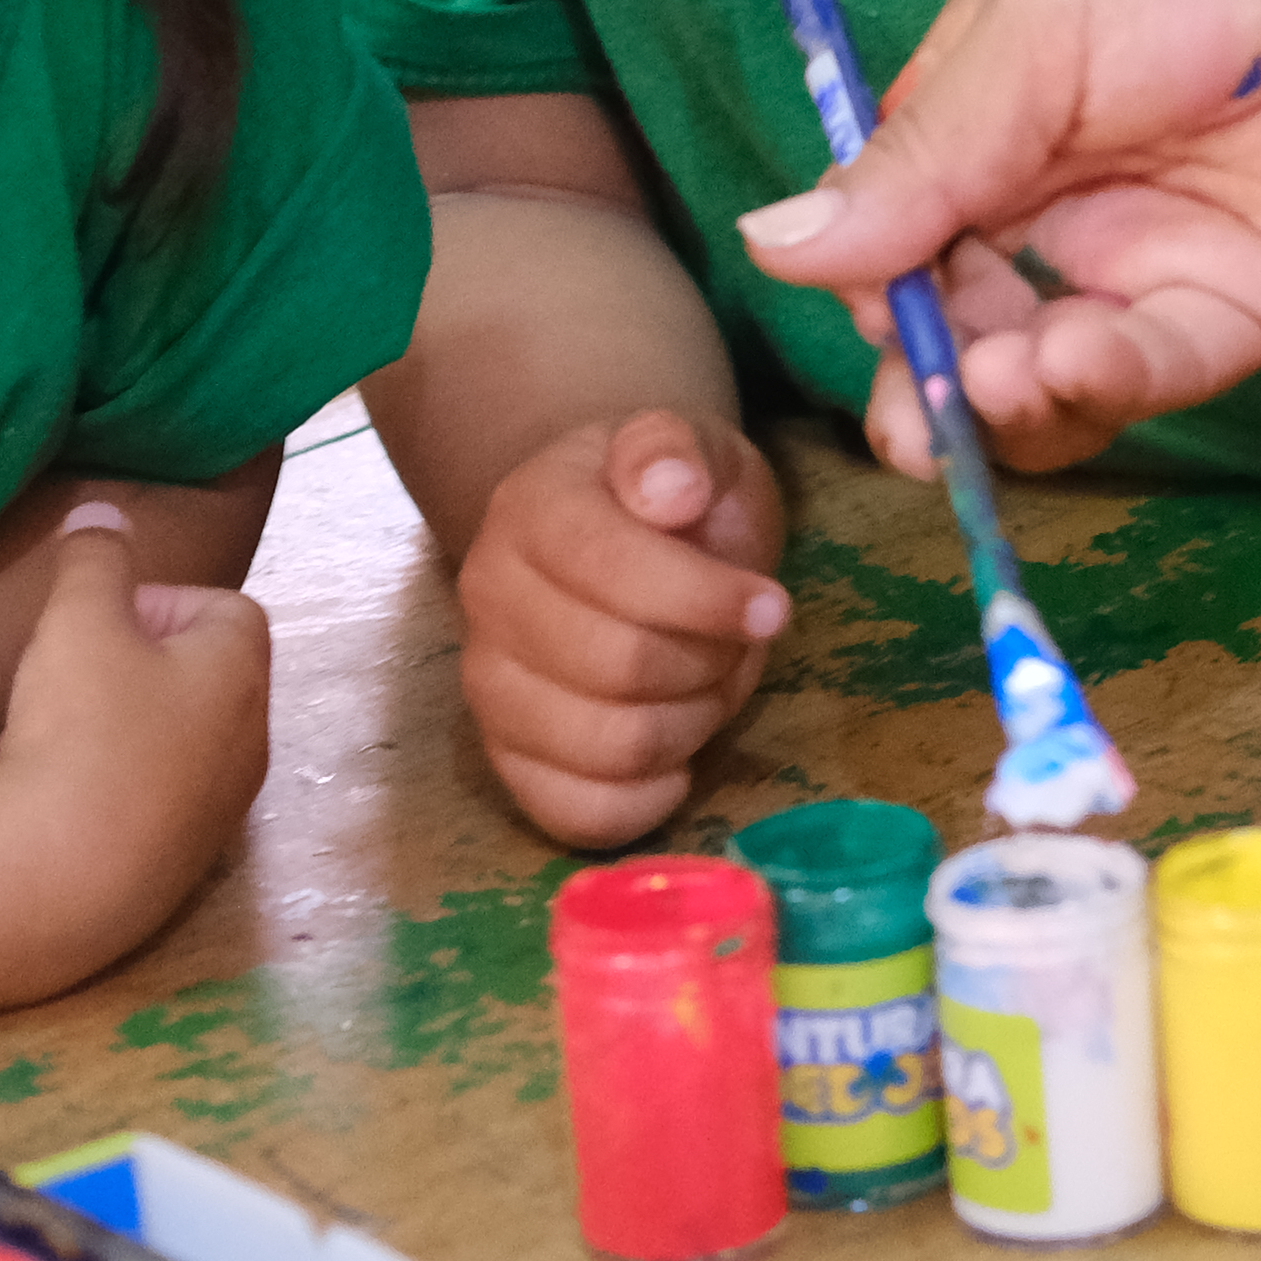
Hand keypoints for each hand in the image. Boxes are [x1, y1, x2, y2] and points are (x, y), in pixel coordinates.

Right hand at [0, 506, 276, 948]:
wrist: (59, 879)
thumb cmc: (79, 729)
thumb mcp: (76, 619)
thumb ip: (93, 558)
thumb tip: (102, 512)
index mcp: (241, 672)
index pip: (227, 608)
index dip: (160, 601)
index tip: (100, 621)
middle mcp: (250, 742)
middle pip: (207, 677)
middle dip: (143, 665)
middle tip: (76, 675)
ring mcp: (221, 814)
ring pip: (184, 745)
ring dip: (132, 731)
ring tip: (62, 737)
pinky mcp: (183, 870)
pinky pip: (159, 807)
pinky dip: (120, 793)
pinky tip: (64, 800)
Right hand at [458, 409, 791, 847]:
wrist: (616, 538)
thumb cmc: (672, 500)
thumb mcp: (691, 447)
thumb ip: (676, 450)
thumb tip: (670, 491)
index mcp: (531, 509)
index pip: (609, 567)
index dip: (704, 598)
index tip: (772, 607)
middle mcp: (489, 598)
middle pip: (618, 666)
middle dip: (706, 662)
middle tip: (733, 642)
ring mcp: (490, 685)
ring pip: (606, 746)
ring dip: (688, 725)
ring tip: (703, 684)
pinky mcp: (507, 759)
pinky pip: (576, 814)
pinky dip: (646, 800)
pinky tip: (676, 758)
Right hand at [740, 0, 1260, 437]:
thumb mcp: (1037, 38)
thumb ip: (921, 158)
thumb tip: (770, 246)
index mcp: (993, 116)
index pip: (895, 232)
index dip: (871, 283)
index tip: (866, 304)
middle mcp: (1059, 203)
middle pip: (961, 324)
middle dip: (927, 379)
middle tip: (914, 416)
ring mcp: (1153, 261)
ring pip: (1048, 373)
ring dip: (1007, 399)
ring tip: (998, 382)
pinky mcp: (1248, 310)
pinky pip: (1154, 373)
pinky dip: (1102, 385)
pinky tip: (1072, 362)